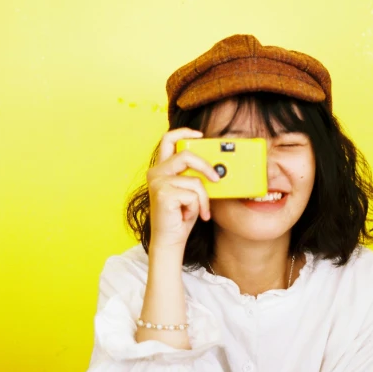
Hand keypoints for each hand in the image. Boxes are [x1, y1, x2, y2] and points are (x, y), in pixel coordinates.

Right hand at [146, 128, 219, 252]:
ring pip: (194, 181)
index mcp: (162, 168)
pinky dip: (196, 207)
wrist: (170, 240)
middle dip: (205, 166)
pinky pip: (193, 195)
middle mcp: (156, 172)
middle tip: (216, 179)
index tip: (200, 134)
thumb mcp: (190, 190)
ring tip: (198, 210)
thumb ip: (194, 175)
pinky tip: (186, 215)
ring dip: (202, 199)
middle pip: (186, 155)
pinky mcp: (163, 194)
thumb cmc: (181, 215)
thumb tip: (216, 167)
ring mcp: (158, 182)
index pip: (168, 139)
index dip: (184, 132)